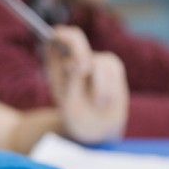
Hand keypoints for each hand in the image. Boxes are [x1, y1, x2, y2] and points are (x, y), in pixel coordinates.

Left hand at [44, 27, 128, 142]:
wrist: (97, 131)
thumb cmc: (78, 118)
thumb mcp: (70, 103)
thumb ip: (72, 82)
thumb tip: (80, 63)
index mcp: (56, 67)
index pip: (54, 39)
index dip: (59, 38)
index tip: (63, 47)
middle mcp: (73, 60)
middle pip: (75, 37)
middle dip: (79, 51)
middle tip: (83, 69)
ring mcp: (92, 62)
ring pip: (99, 60)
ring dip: (100, 85)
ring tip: (98, 104)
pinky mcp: (110, 68)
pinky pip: (114, 67)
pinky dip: (112, 86)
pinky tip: (107, 100)